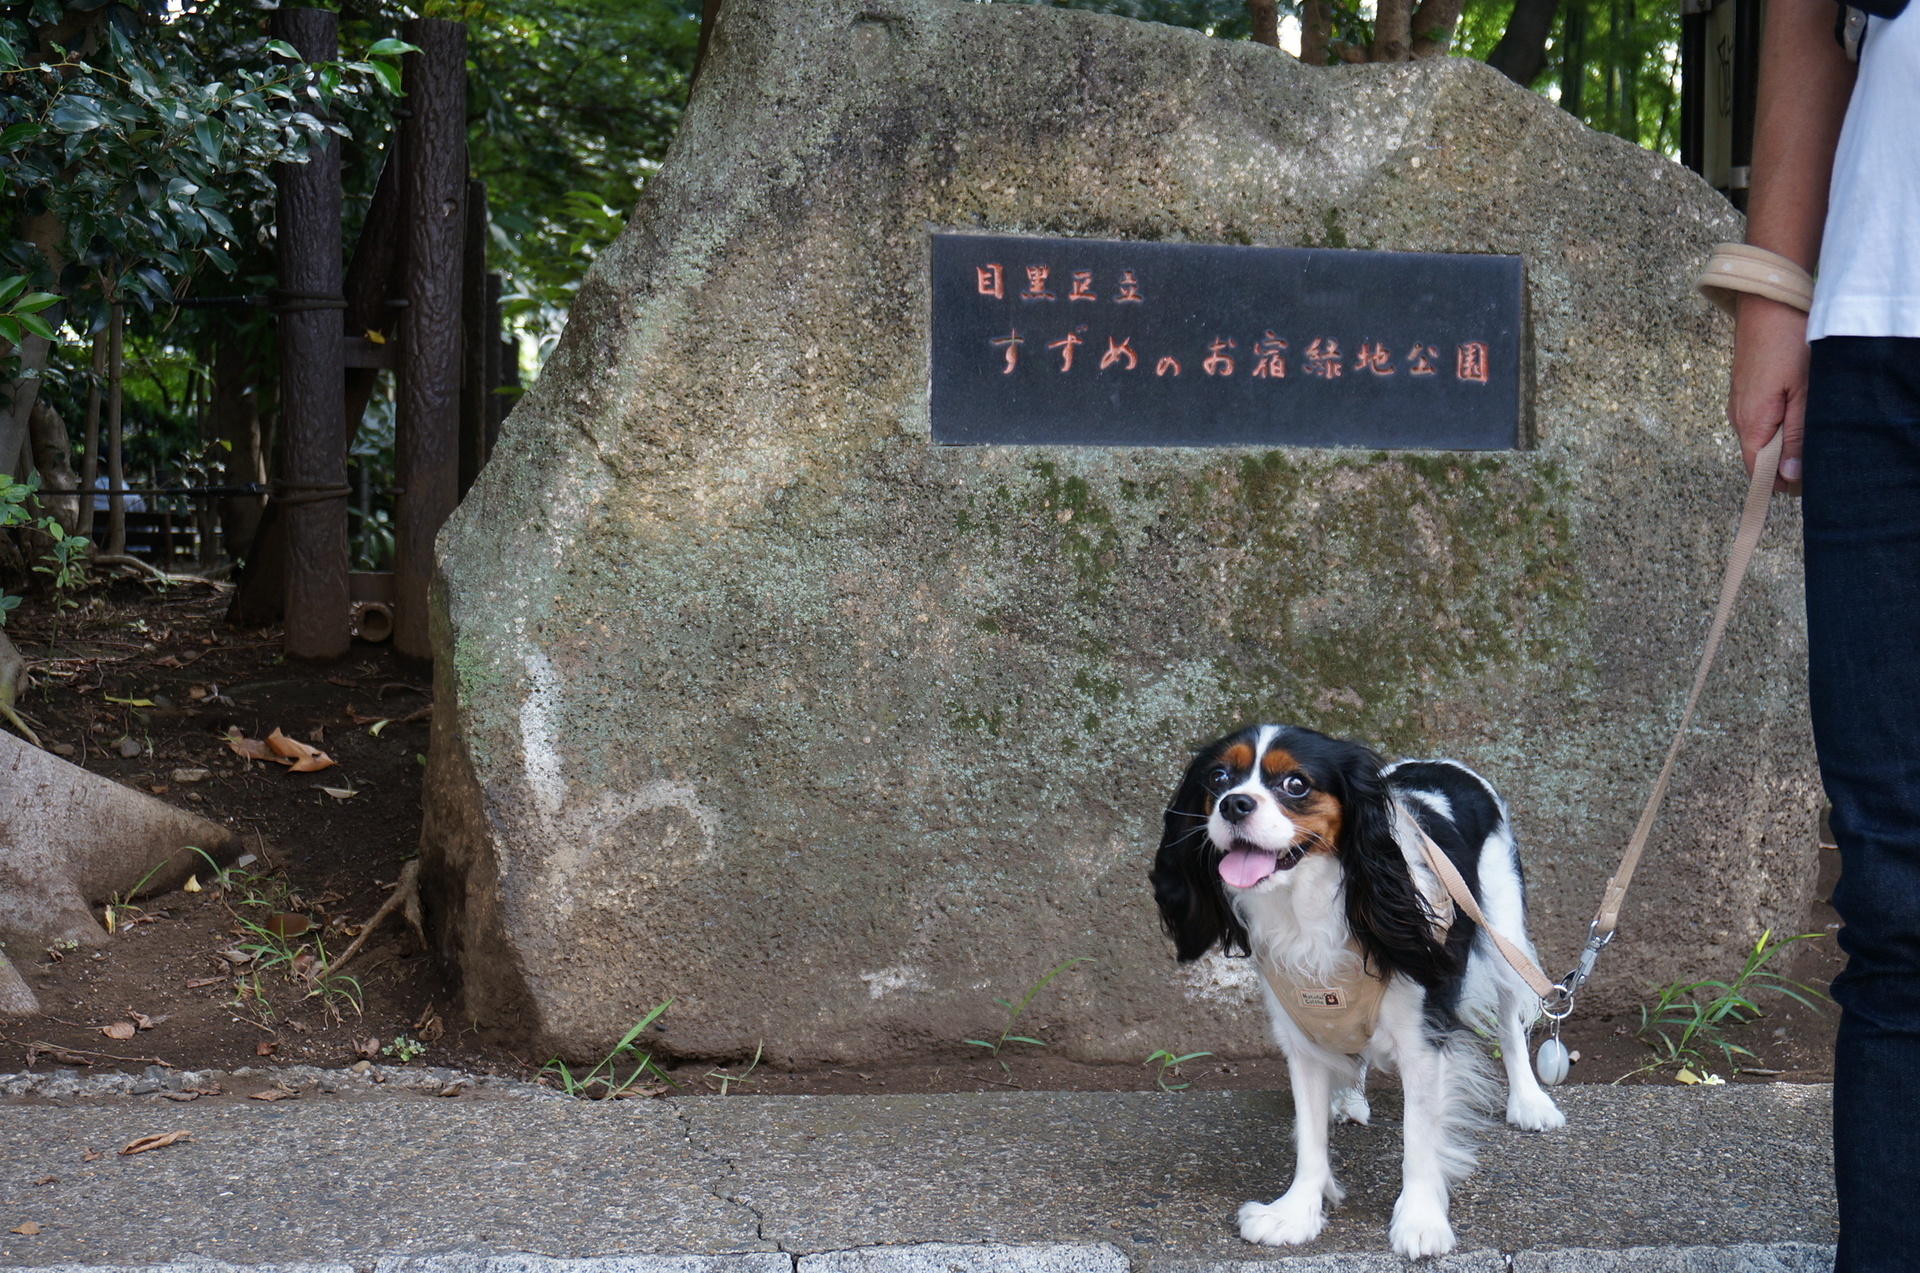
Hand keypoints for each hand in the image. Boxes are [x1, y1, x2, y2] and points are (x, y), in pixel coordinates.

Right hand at [1728, 292, 1809, 492]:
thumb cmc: (1787, 344)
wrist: (1768, 303)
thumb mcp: (1803, 394)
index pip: (1759, 473)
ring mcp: (1739, 403)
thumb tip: (1788, 476)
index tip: (1808, 483)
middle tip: (1820, 450)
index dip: (1782, 484)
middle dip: (1787, 461)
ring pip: (1762, 437)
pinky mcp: (1745, 391)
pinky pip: (1761, 419)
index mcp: (1750, 423)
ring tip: (1811, 425)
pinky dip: (1779, 422)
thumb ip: (1795, 437)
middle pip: (1761, 457)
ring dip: (1785, 439)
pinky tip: (1798, 407)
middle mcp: (1738, 418)